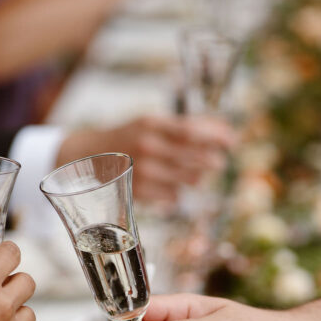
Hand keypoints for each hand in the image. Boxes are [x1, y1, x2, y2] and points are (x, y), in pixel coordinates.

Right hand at [58, 115, 235, 203]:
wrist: (89, 157)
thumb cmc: (128, 137)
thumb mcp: (151, 123)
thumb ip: (183, 126)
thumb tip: (221, 130)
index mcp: (151, 124)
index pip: (192, 131)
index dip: (216, 136)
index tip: (231, 139)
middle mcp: (147, 147)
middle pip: (193, 156)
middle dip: (212, 160)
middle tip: (219, 161)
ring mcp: (143, 171)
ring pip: (187, 179)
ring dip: (198, 177)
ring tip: (199, 173)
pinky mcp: (139, 192)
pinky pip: (173, 196)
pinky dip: (178, 191)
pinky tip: (174, 185)